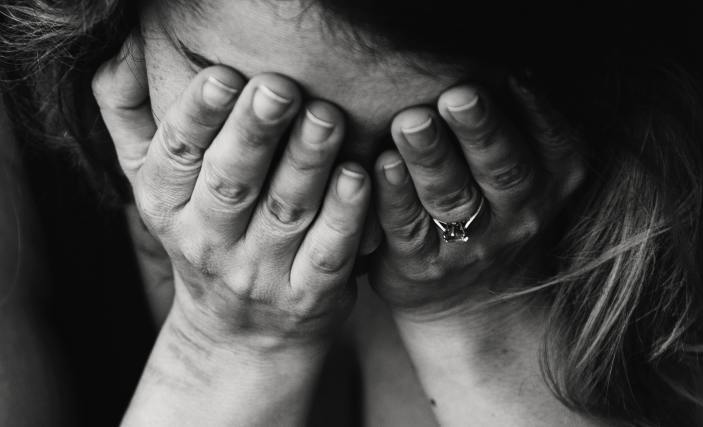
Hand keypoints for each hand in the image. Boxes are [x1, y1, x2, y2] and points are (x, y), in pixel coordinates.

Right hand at [92, 37, 367, 350]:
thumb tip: (119, 48)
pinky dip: (346, 215)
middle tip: (280, 88)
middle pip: (232, 181)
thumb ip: (130, 114)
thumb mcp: (153, 181)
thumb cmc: (202, 231)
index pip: (177, 155)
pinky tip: (359, 176)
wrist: (239, 336)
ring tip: (327, 117)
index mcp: (166, 204)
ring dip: (308, 162)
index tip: (222, 75)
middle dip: (255, 133)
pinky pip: (329, 252)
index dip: (197, 115)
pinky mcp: (310, 295)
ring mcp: (261, 273)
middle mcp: (208, 241)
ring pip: (285, 211)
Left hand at [368, 78, 584, 319]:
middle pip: (502, 167)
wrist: (479, 298)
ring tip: (410, 122)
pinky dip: (393, 197)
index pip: (548, 137)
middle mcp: (522, 211)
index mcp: (555, 175)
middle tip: (457, 95)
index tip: (511, 72)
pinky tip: (377, 166)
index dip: (530, 106)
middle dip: (479, 130)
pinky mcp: (423, 266)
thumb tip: (487, 43)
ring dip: (430, 158)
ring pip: (452, 197)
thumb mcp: (530, 162)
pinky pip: (407, 229)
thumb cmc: (497, 202)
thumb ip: (517, 115)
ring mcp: (474, 244)